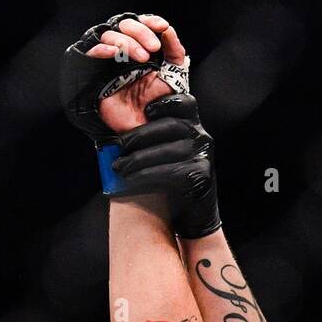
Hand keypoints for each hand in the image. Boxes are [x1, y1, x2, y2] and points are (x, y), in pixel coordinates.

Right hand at [90, 15, 187, 133]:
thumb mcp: (173, 78)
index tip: (162, 27)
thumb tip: (169, 30)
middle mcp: (125, 53)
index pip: (141, 25)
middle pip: (125, 25)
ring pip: (110, 35)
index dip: (150, 22)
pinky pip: (92, 52)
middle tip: (153, 48)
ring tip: (142, 59)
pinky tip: (114, 54)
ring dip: (127, 43)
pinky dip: (103, 49)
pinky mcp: (95, 75)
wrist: (146, 130)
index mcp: (142, 50)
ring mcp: (109, 62)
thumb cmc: (157, 107)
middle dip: (141, 32)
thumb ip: (175, 53)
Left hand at [114, 93, 220, 237]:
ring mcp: (203, 157)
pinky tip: (129, 180)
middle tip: (117, 146)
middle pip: (169, 126)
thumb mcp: (169, 157)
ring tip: (118, 167)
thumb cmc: (175, 186)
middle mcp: (202, 138)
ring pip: (165, 150)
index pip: (185, 103)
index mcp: (195, 128)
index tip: (145, 111)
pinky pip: (168, 171)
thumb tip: (120, 135)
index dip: (165, 102)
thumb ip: (156, 141)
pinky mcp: (200, 176)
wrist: (196, 219)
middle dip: (139, 135)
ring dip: (137, 159)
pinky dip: (145, 175)